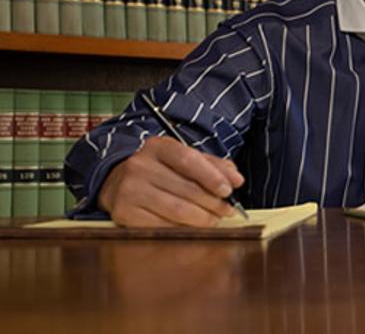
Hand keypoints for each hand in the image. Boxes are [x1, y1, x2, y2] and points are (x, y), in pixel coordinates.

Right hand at [99, 137, 244, 226]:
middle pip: (186, 188)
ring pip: (177, 210)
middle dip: (213, 203)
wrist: (117, 182)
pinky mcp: (123, 213)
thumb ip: (213, 166)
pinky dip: (183, 229)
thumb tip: (236, 179)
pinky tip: (192, 228)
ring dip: (202, 219)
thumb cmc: (160, 171)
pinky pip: (162, 226)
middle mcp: (139, 166)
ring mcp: (129, 190)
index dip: (212, 176)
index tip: (229, 190)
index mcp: (157, 147)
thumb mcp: (183, 159)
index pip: (188, 160)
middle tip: (227, 211)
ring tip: (214, 220)